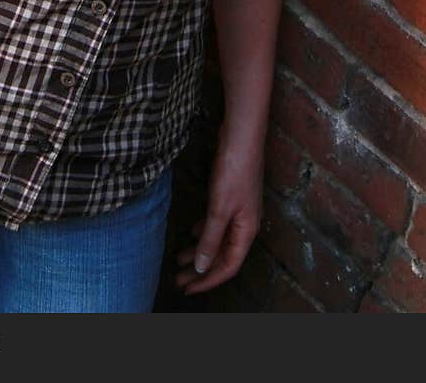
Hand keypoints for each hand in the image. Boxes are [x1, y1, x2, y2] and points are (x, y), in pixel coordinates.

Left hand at [174, 137, 262, 295]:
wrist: (241, 138)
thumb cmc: (234, 172)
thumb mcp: (219, 209)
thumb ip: (210, 238)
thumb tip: (203, 267)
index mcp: (246, 231)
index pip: (228, 266)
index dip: (208, 280)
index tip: (188, 289)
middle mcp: (245, 224)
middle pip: (222, 256)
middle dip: (200, 270)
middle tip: (178, 280)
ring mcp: (238, 210)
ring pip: (217, 239)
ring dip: (199, 251)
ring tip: (179, 261)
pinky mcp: (229, 197)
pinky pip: (216, 224)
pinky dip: (203, 232)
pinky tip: (191, 234)